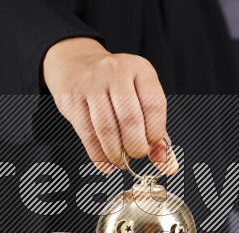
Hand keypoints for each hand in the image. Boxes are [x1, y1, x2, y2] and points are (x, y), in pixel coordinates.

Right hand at [42, 37, 177, 173]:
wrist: (75, 64)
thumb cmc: (112, 84)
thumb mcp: (138, 95)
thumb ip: (155, 127)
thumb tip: (166, 162)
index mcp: (140, 69)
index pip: (154, 104)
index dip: (155, 131)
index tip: (152, 144)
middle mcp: (116, 72)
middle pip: (130, 118)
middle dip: (136, 146)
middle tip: (136, 155)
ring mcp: (91, 84)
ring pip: (106, 128)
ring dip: (116, 153)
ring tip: (120, 161)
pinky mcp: (72, 99)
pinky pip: (87, 134)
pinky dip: (98, 155)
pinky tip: (105, 162)